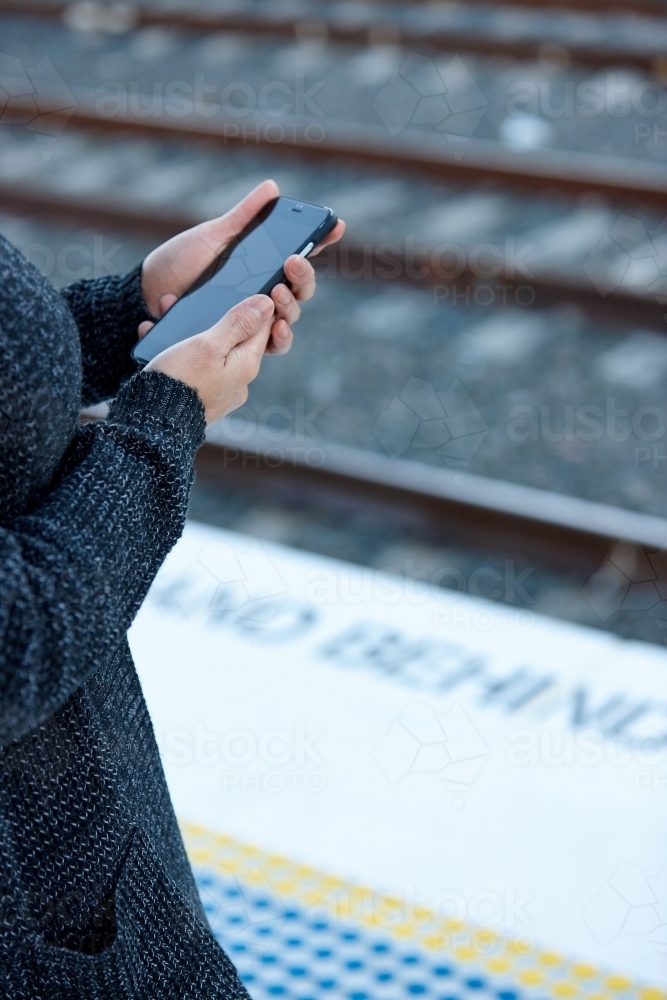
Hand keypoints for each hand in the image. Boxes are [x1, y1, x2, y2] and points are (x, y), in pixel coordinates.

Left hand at [138, 179, 344, 354]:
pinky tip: (272, 328)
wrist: (146, 293)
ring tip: (276, 294)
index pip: (299, 257)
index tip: (335, 224)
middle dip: (303, 278)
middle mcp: (262, 296)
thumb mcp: (213, 235)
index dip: (322, 241)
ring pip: (288, 322)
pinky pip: (264, 348)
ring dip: (290, 309)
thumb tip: (272, 188)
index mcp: (263, 268)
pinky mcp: (237, 340)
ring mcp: (252, 320)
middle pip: (301, 292)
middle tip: (292, 263)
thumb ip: (244, 217)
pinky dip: (273, 339)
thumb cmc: (181, 262)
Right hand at [145, 294, 274, 424]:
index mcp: (246, 365)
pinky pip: (193, 369)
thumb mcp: (209, 344)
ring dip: (187, 334)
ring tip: (163, 319)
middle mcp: (238, 381)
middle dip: (210, 317)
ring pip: (208, 353)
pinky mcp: (200, 400)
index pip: (262, 327)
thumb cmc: (181, 381)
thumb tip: (266, 304)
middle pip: (233, 339)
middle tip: (185, 303)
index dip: (254, 305)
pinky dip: (177, 354)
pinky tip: (155, 341)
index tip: (241, 287)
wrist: (153, 423)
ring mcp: (220, 393)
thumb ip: (238, 323)